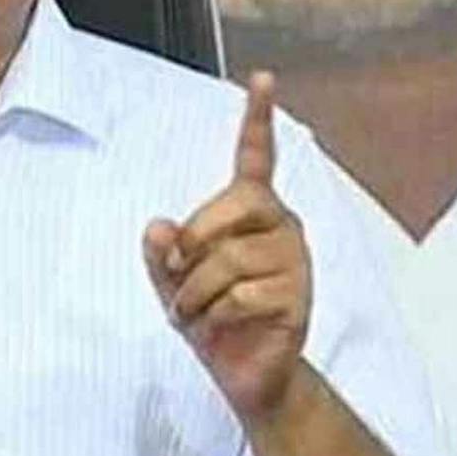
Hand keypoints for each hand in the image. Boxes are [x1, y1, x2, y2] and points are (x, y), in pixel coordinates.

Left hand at [142, 71, 312, 422]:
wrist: (247, 376)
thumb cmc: (211, 319)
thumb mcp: (172, 284)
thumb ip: (161, 255)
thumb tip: (158, 226)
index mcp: (252, 212)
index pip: (257, 158)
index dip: (257, 119)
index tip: (261, 79)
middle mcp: (281, 225)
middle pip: (230, 206)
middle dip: (192, 247)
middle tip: (182, 280)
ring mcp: (295, 261)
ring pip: (227, 260)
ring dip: (195, 294)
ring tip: (198, 314)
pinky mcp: (298, 298)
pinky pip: (238, 296)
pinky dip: (214, 317)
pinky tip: (221, 328)